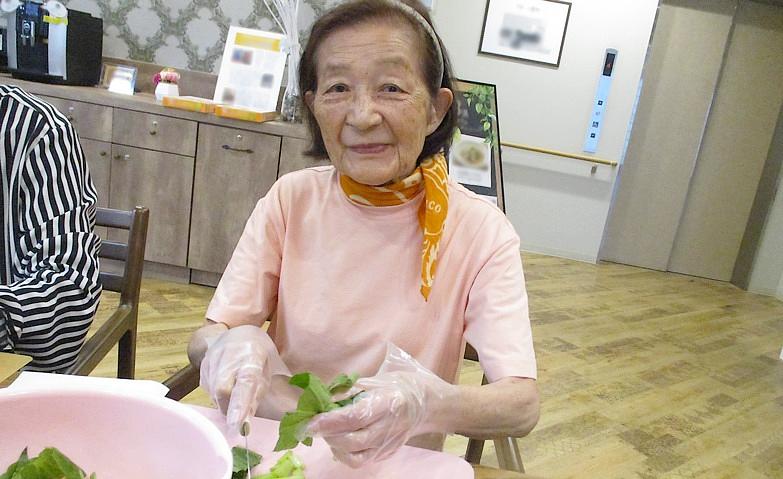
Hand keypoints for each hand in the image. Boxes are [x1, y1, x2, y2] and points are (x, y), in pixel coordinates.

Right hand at [199, 325, 286, 432]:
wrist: (238, 333)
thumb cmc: (259, 354)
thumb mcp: (269, 368)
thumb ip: (259, 392)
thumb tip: (247, 422)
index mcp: (252, 356)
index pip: (245, 383)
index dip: (240, 406)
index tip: (238, 427)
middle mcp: (230, 355)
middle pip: (223, 391)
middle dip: (230, 409)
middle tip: (239, 417)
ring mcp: (213, 359)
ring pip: (213, 393)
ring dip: (224, 402)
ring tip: (236, 395)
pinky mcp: (203, 365)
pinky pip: (207, 389)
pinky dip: (217, 396)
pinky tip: (227, 387)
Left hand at [306, 345, 456, 467]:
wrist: (428, 404)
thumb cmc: (400, 386)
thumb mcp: (376, 380)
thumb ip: (350, 390)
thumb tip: (324, 399)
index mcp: (388, 402)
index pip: (355, 417)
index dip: (330, 421)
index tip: (311, 421)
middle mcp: (390, 426)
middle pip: (353, 440)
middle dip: (328, 435)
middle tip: (314, 425)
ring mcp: (389, 444)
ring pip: (356, 457)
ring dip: (335, 446)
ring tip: (328, 432)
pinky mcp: (387, 453)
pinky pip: (361, 460)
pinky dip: (345, 453)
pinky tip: (341, 439)